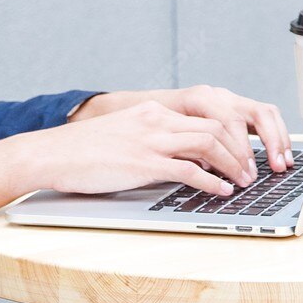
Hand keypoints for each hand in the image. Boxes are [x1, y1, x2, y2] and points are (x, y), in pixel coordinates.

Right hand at [71, 84, 292, 178]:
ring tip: (242, 182)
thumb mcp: (122, 138)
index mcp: (151, 111)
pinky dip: (210, 182)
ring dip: (232, 165)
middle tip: (251, 172)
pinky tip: (220, 191)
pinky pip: (188, 169)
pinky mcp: (142, 163)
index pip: (204, 118)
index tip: (242, 156)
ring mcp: (149, 140)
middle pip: (214, 128)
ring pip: (209, 144)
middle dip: (240, 151)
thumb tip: (180, 163)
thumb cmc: (81, 152)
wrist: (50, 154)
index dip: (230, 138)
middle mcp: (155, 120)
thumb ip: (151, 143)